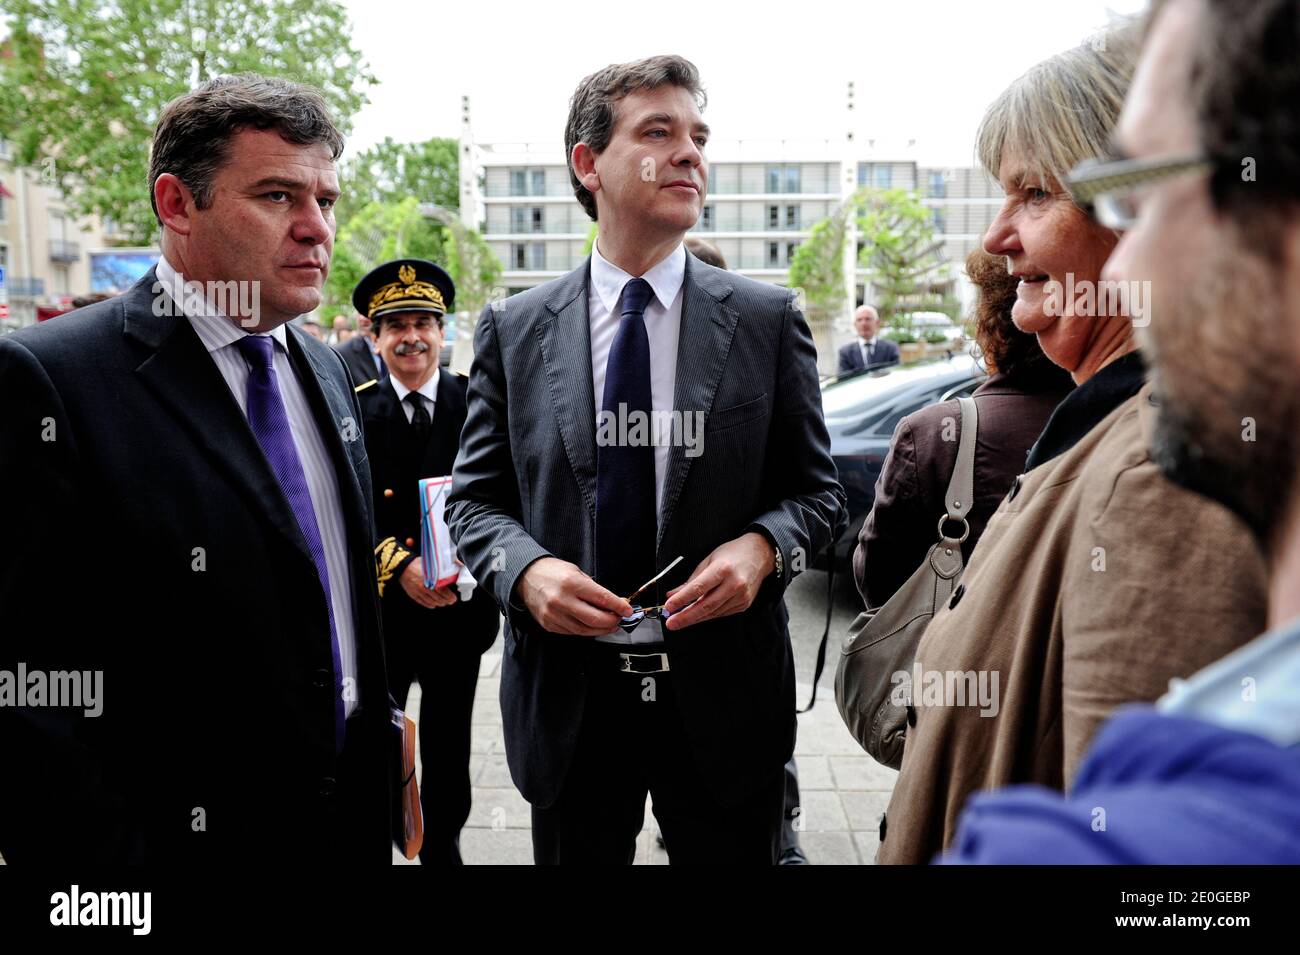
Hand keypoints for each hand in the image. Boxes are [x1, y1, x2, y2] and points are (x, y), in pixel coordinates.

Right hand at [400, 558, 457, 607]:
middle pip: (438, 599)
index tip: (454, 598)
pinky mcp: (413, 594)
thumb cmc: (417, 564)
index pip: (443, 592)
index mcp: (430, 579)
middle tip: (450, 601)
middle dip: (446, 601)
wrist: (402, 566)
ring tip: (443, 602)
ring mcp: (418, 592)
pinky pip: (423, 603)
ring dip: (439, 603)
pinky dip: (430, 605)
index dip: (450, 597)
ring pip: (431, 602)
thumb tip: (454, 570)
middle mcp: (425, 587)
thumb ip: (442, 569)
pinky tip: (433, 604)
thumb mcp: (431, 564)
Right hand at [515, 557, 632, 635]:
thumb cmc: (552, 572)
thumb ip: (594, 589)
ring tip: (609, 624)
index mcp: (571, 583)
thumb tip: (613, 602)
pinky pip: (572, 632)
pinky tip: (592, 626)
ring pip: (585, 630)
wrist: (526, 577)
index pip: (602, 598)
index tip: (627, 610)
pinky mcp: (548, 624)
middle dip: (612, 621)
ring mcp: (554, 615)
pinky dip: (585, 630)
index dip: (618, 607)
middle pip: (595, 619)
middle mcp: (562, 600)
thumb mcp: (576, 572)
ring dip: (601, 629)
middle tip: (619, 618)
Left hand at [662, 532, 773, 630]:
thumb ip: (691, 579)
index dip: (682, 599)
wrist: (759, 555)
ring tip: (679, 620)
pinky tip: (698, 615)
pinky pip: (721, 613)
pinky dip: (708, 615)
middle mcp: (734, 584)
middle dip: (686, 617)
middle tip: (671, 623)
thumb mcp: (709, 560)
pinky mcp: (744, 604)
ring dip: (695, 618)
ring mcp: (741, 596)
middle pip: (706, 606)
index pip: (698, 588)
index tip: (669, 607)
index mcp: (723, 569)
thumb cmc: (732, 554)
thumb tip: (673, 594)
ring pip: (713, 613)